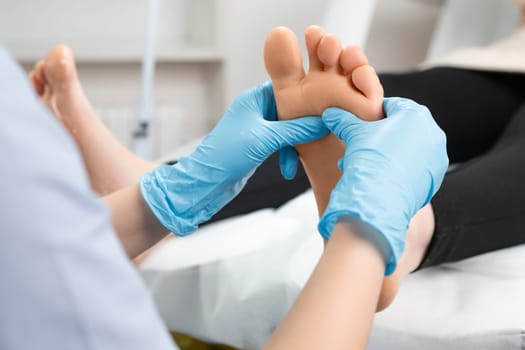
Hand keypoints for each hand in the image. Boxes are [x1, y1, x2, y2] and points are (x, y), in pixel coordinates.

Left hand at [140, 81, 327, 234]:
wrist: (206, 182)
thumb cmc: (227, 155)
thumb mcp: (265, 139)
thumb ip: (296, 129)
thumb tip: (325, 121)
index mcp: (255, 98)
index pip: (290, 88)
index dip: (309, 98)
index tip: (327, 109)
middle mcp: (257, 108)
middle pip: (292, 109)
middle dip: (305, 126)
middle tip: (321, 136)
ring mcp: (259, 127)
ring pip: (289, 129)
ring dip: (296, 145)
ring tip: (299, 161)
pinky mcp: (260, 144)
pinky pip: (283, 143)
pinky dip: (288, 154)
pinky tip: (289, 169)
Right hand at [318, 97, 447, 274]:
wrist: (380, 199)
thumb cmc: (371, 160)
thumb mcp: (353, 133)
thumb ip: (343, 120)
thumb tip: (330, 114)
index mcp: (416, 114)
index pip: (390, 106)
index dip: (370, 116)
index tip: (358, 127)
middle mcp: (433, 133)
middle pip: (400, 129)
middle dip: (378, 138)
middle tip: (360, 149)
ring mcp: (437, 157)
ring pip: (406, 150)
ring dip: (386, 155)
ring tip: (366, 167)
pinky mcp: (435, 179)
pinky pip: (413, 169)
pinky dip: (398, 170)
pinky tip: (381, 179)